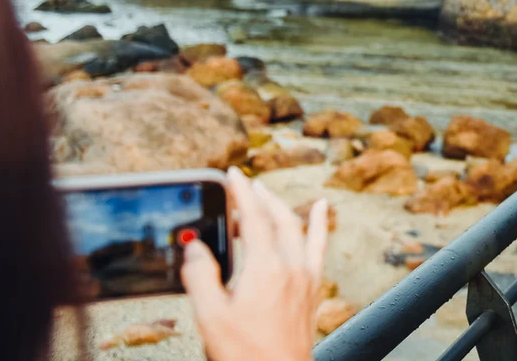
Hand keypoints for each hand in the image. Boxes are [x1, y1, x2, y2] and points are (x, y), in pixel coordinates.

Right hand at [182, 168, 329, 360]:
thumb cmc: (246, 355)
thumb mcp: (211, 318)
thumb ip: (201, 277)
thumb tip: (194, 247)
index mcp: (266, 270)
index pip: (253, 219)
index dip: (241, 193)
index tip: (233, 174)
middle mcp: (291, 268)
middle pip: (278, 219)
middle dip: (261, 197)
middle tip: (246, 184)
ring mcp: (306, 278)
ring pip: (299, 229)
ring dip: (284, 207)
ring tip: (271, 193)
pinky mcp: (313, 291)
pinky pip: (318, 246)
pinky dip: (319, 224)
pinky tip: (322, 213)